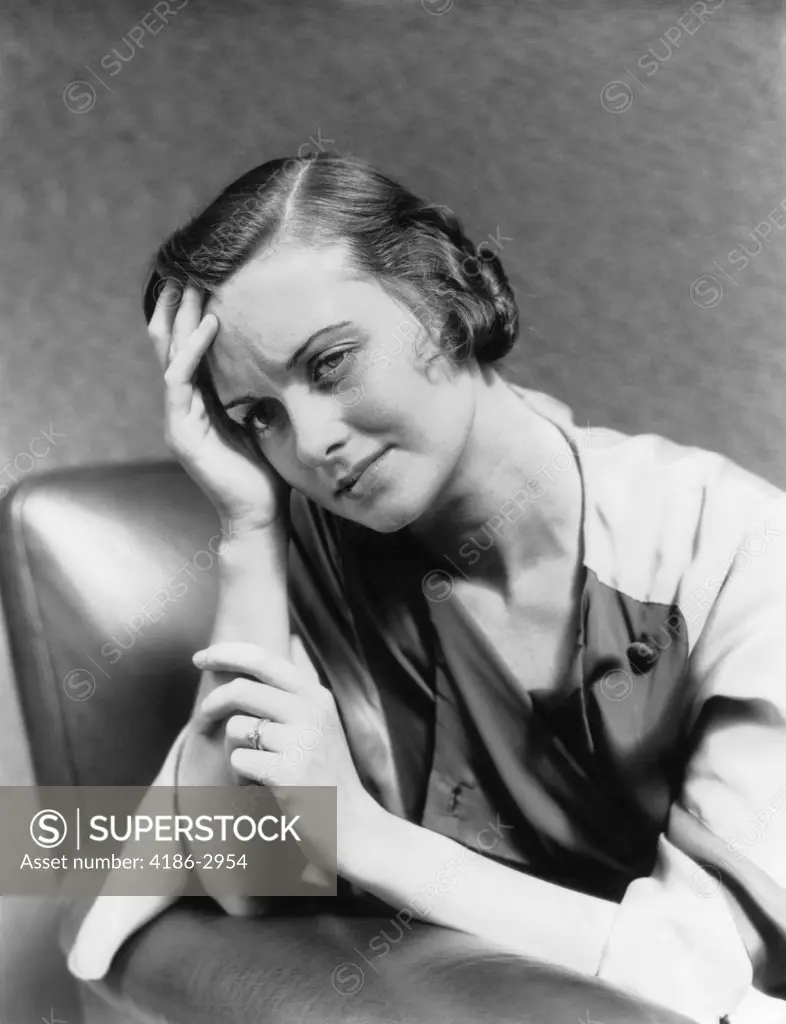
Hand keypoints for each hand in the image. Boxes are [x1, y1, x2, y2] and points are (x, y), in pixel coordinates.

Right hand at [147, 279, 289, 531]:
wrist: (260, 514)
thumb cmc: (266, 470)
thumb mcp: (262, 418)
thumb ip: (256, 389)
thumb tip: (279, 355)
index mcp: (199, 401)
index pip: (186, 346)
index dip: (188, 312)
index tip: (201, 275)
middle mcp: (182, 406)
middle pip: (170, 343)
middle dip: (176, 304)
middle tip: (186, 265)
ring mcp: (178, 418)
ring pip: (171, 355)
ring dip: (182, 317)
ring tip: (191, 282)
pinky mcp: (182, 432)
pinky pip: (180, 382)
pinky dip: (193, 351)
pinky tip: (209, 324)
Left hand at [191, 636, 376, 871]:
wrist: (353, 826)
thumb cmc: (330, 774)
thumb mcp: (326, 720)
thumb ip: (305, 683)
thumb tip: (293, 640)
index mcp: (317, 696)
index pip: (264, 659)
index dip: (226, 652)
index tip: (200, 657)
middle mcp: (311, 711)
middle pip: (240, 690)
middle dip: (212, 705)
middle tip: (202, 721)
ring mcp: (301, 741)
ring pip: (235, 729)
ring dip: (234, 752)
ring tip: (256, 769)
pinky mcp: (288, 772)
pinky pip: (239, 762)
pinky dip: (241, 777)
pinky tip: (262, 787)